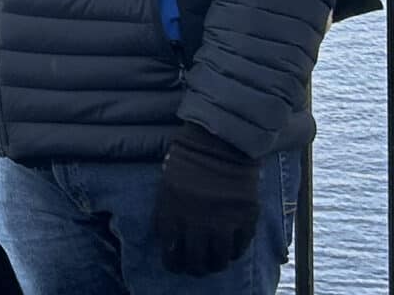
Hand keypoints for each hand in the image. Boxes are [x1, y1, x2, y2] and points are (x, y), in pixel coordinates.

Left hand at [152, 124, 259, 276]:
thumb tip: (170, 243)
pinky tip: (231, 252)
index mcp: (173, 211)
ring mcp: (223, 219)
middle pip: (195, 260)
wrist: (219, 144)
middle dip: (194, 269)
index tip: (175, 265)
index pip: (170, 250)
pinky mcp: (245, 216)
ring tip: (214, 264)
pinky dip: (235, 253)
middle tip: (196, 269)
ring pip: (220, 258)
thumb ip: (168, 214)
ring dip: (216, 265)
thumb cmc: (188, 163)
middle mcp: (197, 219)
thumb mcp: (167, 186)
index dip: (173, 263)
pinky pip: (240, 246)